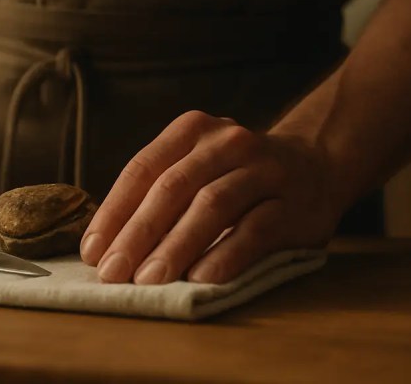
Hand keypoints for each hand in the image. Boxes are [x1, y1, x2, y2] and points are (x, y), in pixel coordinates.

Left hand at [80, 111, 345, 284]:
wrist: (317, 164)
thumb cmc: (237, 175)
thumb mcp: (197, 165)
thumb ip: (159, 192)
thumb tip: (105, 244)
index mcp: (192, 130)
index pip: (143, 169)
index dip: (114, 210)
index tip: (93, 250)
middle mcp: (226, 142)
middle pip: (173, 187)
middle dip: (138, 232)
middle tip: (113, 272)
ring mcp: (262, 170)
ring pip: (212, 206)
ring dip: (176, 245)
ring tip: (149, 279)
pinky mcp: (293, 204)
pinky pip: (255, 230)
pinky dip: (225, 255)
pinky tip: (201, 279)